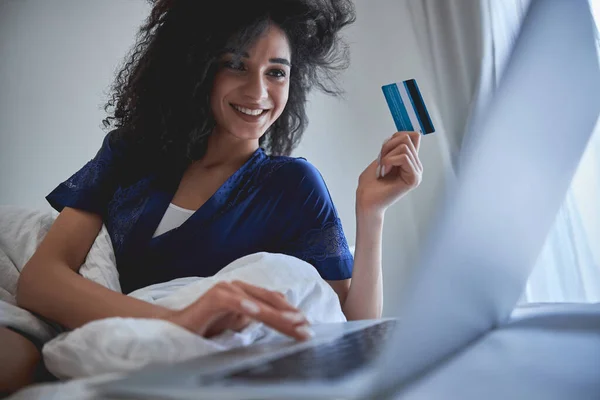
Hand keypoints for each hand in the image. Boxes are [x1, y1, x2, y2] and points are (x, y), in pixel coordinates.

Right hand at [164, 280, 312, 340]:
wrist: (177, 329)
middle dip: (290, 316)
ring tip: (291, 323)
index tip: (307, 327)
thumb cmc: (208, 327)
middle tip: (306, 330)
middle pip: (269, 301)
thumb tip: (282, 315)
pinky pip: (231, 301)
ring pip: (255, 301)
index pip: (274, 302)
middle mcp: (238, 287)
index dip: (291, 313)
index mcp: (246, 293)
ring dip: (274, 313)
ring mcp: (225, 290)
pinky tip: (256, 313)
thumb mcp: (238, 324)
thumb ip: (257, 316)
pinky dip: (244, 306)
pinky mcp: (212, 297)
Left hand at [356, 131, 422, 215]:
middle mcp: (416, 166)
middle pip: (408, 138)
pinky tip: (385, 172)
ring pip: (404, 147)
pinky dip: (389, 161)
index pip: (413, 136)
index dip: (396, 137)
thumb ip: (394, 146)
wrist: (366, 199)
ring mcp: (416, 173)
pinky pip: (404, 157)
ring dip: (387, 156)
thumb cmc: (370, 183)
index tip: (384, 151)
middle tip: (381, 162)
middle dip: (388, 146)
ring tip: (383, 169)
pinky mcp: (413, 178)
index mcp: (409, 161)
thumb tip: (404, 134)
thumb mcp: (382, 157)